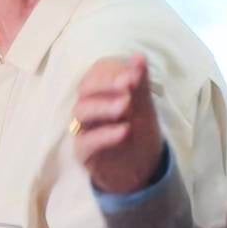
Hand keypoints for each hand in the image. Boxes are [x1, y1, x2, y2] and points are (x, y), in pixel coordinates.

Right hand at [68, 53, 166, 196]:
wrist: (141, 170)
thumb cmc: (140, 133)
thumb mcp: (145, 107)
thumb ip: (140, 83)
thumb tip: (139, 57)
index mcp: (103, 91)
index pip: (98, 71)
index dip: (113, 71)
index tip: (134, 73)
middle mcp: (89, 106)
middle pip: (85, 88)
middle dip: (106, 84)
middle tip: (128, 84)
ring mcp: (83, 128)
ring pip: (81, 110)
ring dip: (104, 105)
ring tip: (126, 106)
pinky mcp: (83, 152)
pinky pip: (86, 141)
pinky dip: (104, 134)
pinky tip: (124, 131)